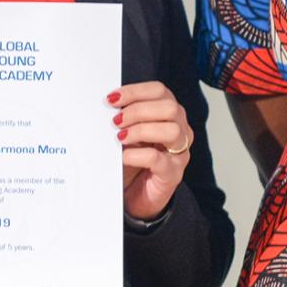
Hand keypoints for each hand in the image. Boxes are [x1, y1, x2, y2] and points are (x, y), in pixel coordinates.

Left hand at [110, 82, 192, 221]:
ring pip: (172, 130)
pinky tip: (123, 156)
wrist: (134, 195)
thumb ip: (122, 117)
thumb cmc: (132, 161)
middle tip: (115, 121)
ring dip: (141, 130)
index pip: (160, 91)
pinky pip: (159, 159)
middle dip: (138, 110)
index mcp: (169, 115)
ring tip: (120, 138)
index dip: (136, 91)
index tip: (112, 99)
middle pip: (170, 108)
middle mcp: (180, 131)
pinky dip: (137, 155)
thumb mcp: (126, 133)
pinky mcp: (172, 175)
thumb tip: (106, 104)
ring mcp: (178, 154)